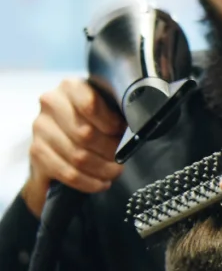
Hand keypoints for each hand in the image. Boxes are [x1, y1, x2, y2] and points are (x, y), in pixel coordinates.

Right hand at [22, 79, 125, 217]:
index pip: (90, 104)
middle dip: (109, 151)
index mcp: (71, 87)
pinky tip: (101, 183)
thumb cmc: (90, 123)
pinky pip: (68, 173)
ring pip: (78, 157)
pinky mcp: (37, 152)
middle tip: (121, 160)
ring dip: (102, 170)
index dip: (110, 123)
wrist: (60, 143)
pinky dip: (89, 183)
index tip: (121, 133)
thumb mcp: (104, 111)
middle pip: (85, 134)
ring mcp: (41, 128)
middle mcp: (51, 104)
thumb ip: (116, 114)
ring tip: (114, 172)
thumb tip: (134, 131)